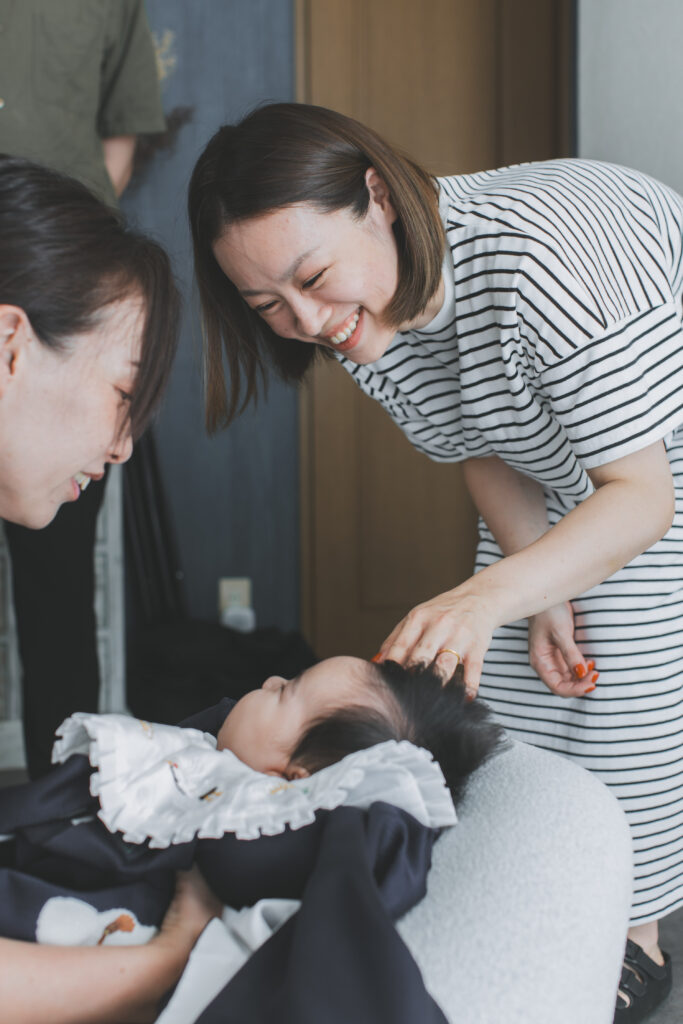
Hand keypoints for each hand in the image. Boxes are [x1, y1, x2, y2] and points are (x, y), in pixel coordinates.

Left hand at [374, 586, 498, 698]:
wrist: (478, 598)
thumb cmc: (442, 612)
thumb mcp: (417, 618)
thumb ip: (396, 640)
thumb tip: (377, 664)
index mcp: (418, 618)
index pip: (400, 646)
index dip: (391, 668)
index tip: (385, 685)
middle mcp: (438, 625)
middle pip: (420, 657)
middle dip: (411, 679)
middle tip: (403, 698)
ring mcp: (459, 636)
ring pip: (445, 665)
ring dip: (436, 685)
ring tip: (429, 703)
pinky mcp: (478, 647)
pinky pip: (473, 672)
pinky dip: (467, 689)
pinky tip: (462, 700)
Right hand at [528, 602, 596, 696]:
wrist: (547, 596)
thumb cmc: (548, 612)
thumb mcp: (561, 632)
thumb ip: (570, 654)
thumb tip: (582, 673)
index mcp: (540, 662)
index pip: (557, 687)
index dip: (574, 690)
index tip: (591, 684)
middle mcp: (546, 664)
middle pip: (564, 685)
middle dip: (581, 684)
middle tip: (596, 674)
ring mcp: (554, 659)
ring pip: (570, 678)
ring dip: (583, 677)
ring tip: (595, 668)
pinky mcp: (561, 652)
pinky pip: (573, 668)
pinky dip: (583, 668)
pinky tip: (591, 662)